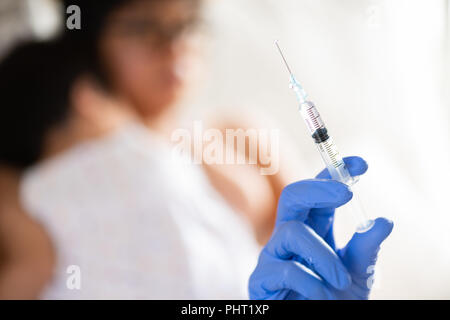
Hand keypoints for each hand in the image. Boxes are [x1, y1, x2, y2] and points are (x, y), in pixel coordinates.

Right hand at [249, 156, 392, 298]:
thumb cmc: (336, 299)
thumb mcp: (359, 273)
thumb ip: (366, 248)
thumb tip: (384, 220)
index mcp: (314, 228)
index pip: (319, 193)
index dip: (335, 174)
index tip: (361, 164)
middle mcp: (290, 235)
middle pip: (292, 196)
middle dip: (318, 188)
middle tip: (347, 193)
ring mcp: (273, 255)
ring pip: (292, 233)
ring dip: (324, 257)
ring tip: (341, 282)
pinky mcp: (261, 279)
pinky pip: (285, 269)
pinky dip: (312, 283)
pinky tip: (322, 297)